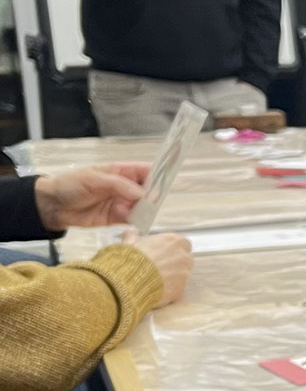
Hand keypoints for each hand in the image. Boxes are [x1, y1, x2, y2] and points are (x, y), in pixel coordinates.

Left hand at [35, 164, 150, 229]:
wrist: (52, 206)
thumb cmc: (70, 185)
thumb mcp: (93, 179)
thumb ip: (118, 184)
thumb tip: (141, 192)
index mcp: (121, 171)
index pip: (145, 170)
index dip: (158, 174)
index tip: (167, 180)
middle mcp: (125, 187)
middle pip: (148, 189)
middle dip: (153, 195)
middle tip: (152, 200)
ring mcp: (122, 202)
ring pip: (143, 205)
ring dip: (144, 208)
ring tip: (136, 209)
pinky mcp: (117, 218)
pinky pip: (133, 219)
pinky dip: (136, 220)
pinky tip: (130, 218)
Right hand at [124, 231, 192, 306]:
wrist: (129, 282)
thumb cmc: (130, 260)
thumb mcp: (129, 244)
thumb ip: (133, 237)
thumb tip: (129, 232)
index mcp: (174, 241)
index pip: (182, 243)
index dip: (173, 249)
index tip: (164, 254)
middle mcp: (183, 256)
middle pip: (185, 259)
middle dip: (175, 264)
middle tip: (159, 269)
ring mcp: (184, 273)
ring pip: (182, 275)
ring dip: (173, 278)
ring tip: (155, 282)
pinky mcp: (181, 289)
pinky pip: (177, 290)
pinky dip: (169, 291)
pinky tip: (157, 292)